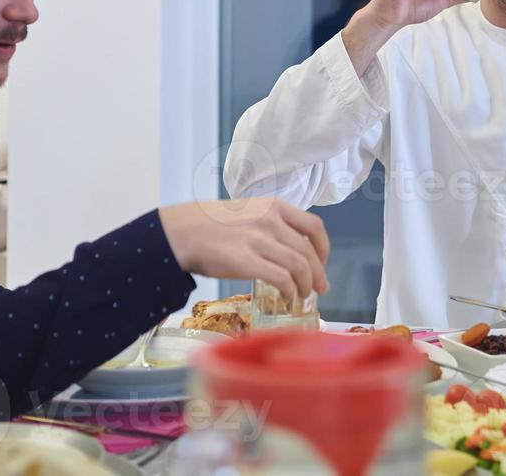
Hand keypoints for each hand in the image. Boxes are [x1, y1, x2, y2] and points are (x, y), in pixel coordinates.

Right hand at [158, 198, 330, 306]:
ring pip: (300, 267)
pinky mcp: (247, 261)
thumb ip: (270, 223)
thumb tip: (289, 246)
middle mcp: (271, 220)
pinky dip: (290, 293)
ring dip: (306, 286)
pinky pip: (282, 280)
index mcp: (273, 206)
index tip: (321, 262)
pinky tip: (287, 300)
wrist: (181, 231)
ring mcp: (259, 240)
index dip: (323, 248)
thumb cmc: (210, 223)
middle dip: (318, 274)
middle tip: (320, 288)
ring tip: (303, 297)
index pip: (314, 225)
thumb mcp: (248, 211)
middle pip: (309, 251)